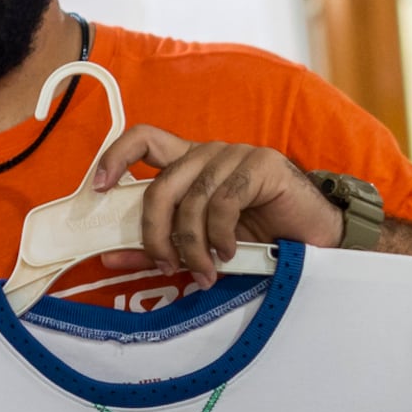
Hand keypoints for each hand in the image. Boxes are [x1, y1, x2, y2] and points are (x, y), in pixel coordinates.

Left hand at [83, 126, 342, 281]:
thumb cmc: (256, 238)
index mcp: (188, 164)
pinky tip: (230, 253)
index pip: (143, 140)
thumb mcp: (198, 245)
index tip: (97, 188)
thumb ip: (158, 247)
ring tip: (206, 271)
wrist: (313, 239)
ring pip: (192, 200)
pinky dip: (221, 235)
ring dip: (193, 246)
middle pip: (160, 186)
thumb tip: (110, 255)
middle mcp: (207, 153)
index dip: (115, 158)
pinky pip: (224, 202)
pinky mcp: (261, 164)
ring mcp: (235, 154)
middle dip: (155, 232)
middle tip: (165, 265)